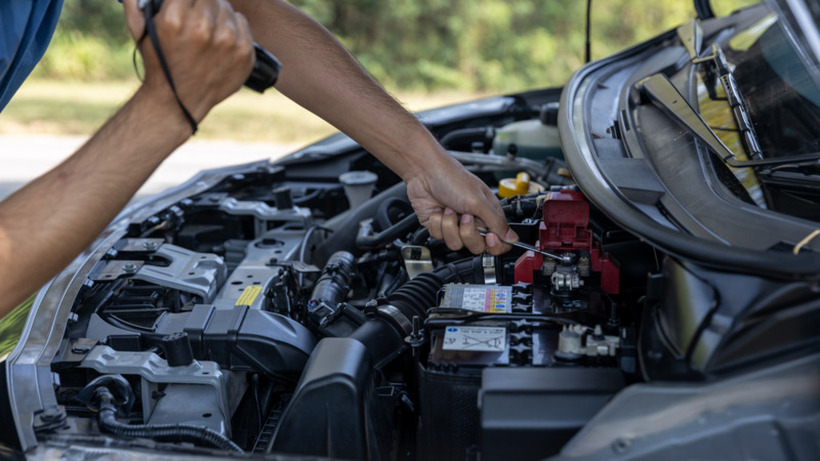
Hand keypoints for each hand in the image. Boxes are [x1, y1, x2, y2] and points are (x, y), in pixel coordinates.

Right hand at [123, 0, 253, 122]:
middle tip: (198, 19)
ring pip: (227, 8)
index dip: (186, 1)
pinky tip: (221, 41)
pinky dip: (234, 27)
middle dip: (203, 5)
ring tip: (209, 33)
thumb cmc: (159, 63)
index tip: (186, 8)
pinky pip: (242, 22)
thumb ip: (134, 1)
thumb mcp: (139, 30)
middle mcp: (202, 28)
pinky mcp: (243, 52)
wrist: (179, 100)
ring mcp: (227, 41)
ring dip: (218, 16)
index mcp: (175, 19)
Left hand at [405, 148, 517, 254]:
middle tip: (465, 216)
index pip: (499, 241)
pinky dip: (437, 223)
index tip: (488, 237)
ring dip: (449, 225)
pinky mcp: (438, 226)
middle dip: (467, 232)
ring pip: (456, 243)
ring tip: (449, 208)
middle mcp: (473, 221)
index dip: (495, 245)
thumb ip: (496, 222)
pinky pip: (439, 237)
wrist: (424, 172)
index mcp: (488, 214)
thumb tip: (512, 238)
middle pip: (476, 246)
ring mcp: (455, 224)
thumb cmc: (452, 178)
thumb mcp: (478, 201)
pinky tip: (438, 209)